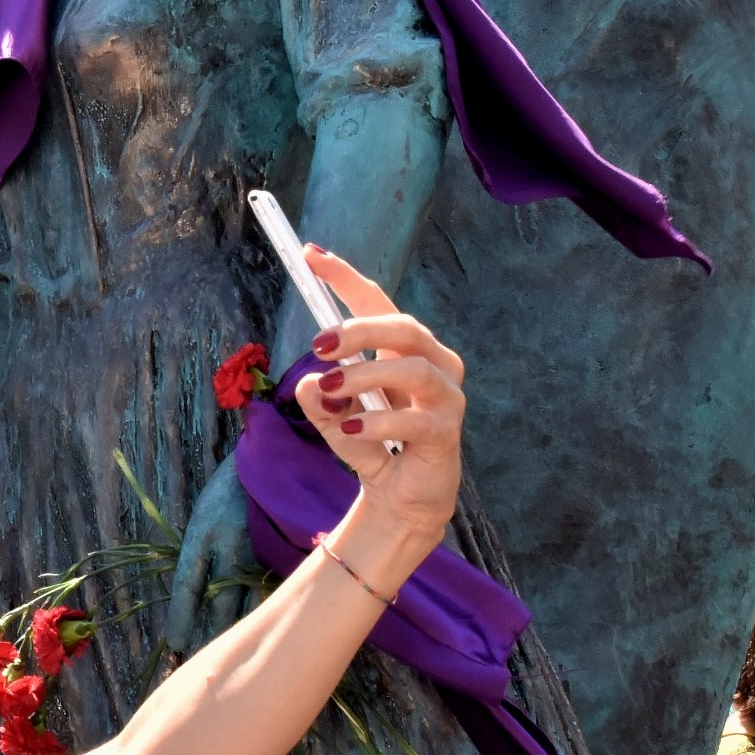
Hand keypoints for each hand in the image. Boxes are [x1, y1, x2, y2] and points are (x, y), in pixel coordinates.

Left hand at [164, 457, 260, 653]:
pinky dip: (263, 612)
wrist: (270, 462)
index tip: (176, 642)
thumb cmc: (229, 492)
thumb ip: (199, 556)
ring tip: (231, 653)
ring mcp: (261, 552)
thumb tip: (194, 600)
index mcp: (203, 533)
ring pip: (249, 604)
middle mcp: (231, 546)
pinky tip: (261, 629)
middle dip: (210, 634)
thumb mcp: (203, 520)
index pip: (188, 584)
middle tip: (202, 657)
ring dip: (239, 630)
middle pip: (219, 604)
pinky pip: (271, 592)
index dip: (181, 616)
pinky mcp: (283, 554)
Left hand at [289, 245, 463, 559]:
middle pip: (404, 328)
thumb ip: (319, 398)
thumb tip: (308, 383)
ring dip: (366, 376)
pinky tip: (350, 426)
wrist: (399, 499)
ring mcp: (445, 398)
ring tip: (330, 389)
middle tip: (318, 345)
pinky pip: (414, 421)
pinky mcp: (446, 433)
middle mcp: (432, 364)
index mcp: (403, 349)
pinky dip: (377, 422)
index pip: (378, 301)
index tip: (309, 254)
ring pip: (413, 369)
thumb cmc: (370, 446)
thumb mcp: (331, 418)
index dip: (345, 277)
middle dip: (359, 329)